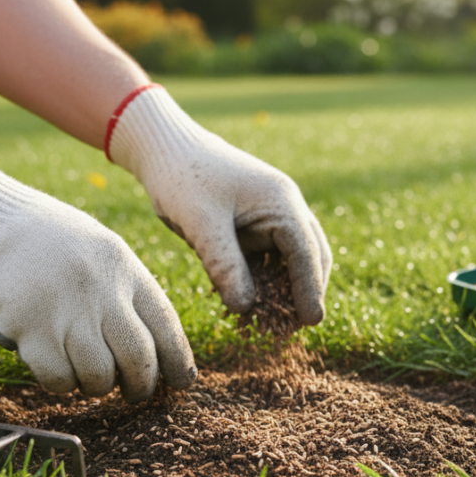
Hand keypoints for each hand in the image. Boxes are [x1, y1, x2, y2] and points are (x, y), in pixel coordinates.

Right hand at [0, 139, 195, 400]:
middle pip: (138, 358)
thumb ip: (124, 291)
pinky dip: (60, 383)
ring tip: (88, 377)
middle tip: (134, 393)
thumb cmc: (44, 240)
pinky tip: (54, 369)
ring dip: (96, 386)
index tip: (182, 382)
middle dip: (141, 386)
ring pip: (99, 376)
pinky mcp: (29, 328)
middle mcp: (101, 290)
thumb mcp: (98, 250)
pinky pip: (58, 378)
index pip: (165, 324)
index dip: (178, 360)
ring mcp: (65, 310)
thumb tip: (154, 348)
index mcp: (123, 267)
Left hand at [107, 86, 332, 324]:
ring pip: (291, 259)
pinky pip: (268, 257)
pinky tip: (249, 303)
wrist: (164, 147)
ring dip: (285, 288)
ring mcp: (271, 213)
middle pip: (310, 256)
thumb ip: (224, 265)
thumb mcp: (201, 224)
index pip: (305, 253)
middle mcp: (285, 206)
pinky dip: (264, 280)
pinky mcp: (255, 222)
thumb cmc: (181, 177)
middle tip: (296, 329)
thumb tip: (246, 308)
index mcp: (281, 202)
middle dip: (305, 291)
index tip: (311, 322)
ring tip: (273, 322)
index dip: (310, 290)